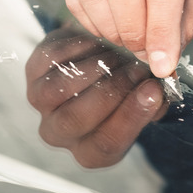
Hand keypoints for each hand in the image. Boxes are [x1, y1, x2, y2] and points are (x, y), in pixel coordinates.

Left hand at [25, 25, 167, 167]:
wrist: (104, 63)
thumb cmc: (129, 88)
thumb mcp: (147, 101)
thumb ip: (156, 101)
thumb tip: (159, 90)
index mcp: (90, 150)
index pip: (106, 144)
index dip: (131, 116)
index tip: (153, 89)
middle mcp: (60, 132)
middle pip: (75, 120)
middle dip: (112, 90)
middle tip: (138, 69)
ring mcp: (41, 102)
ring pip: (57, 90)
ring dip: (95, 68)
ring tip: (121, 54)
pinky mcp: (33, 71)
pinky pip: (51, 60)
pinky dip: (78, 47)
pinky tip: (100, 41)